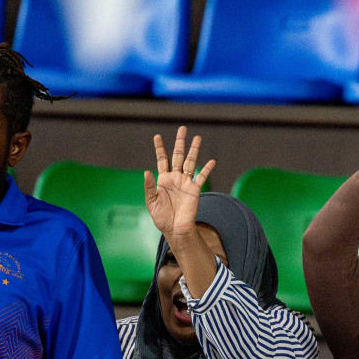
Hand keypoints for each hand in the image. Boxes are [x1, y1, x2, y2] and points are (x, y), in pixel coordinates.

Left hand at [144, 126, 216, 248]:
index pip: (162, 159)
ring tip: (197, 138)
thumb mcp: (151, 202)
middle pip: (178, 155)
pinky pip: (201, 177)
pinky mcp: (194, 190)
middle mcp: (175, 178)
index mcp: (163, 179)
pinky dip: (206, 169)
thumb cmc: (161, 217)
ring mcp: (186, 182)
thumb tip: (146, 171)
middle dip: (180, 142)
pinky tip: (211, 161)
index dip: (159, 148)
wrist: (175, 229)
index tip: (157, 136)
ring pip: (190, 162)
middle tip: (182, 129)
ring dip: (194, 150)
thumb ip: (149, 187)